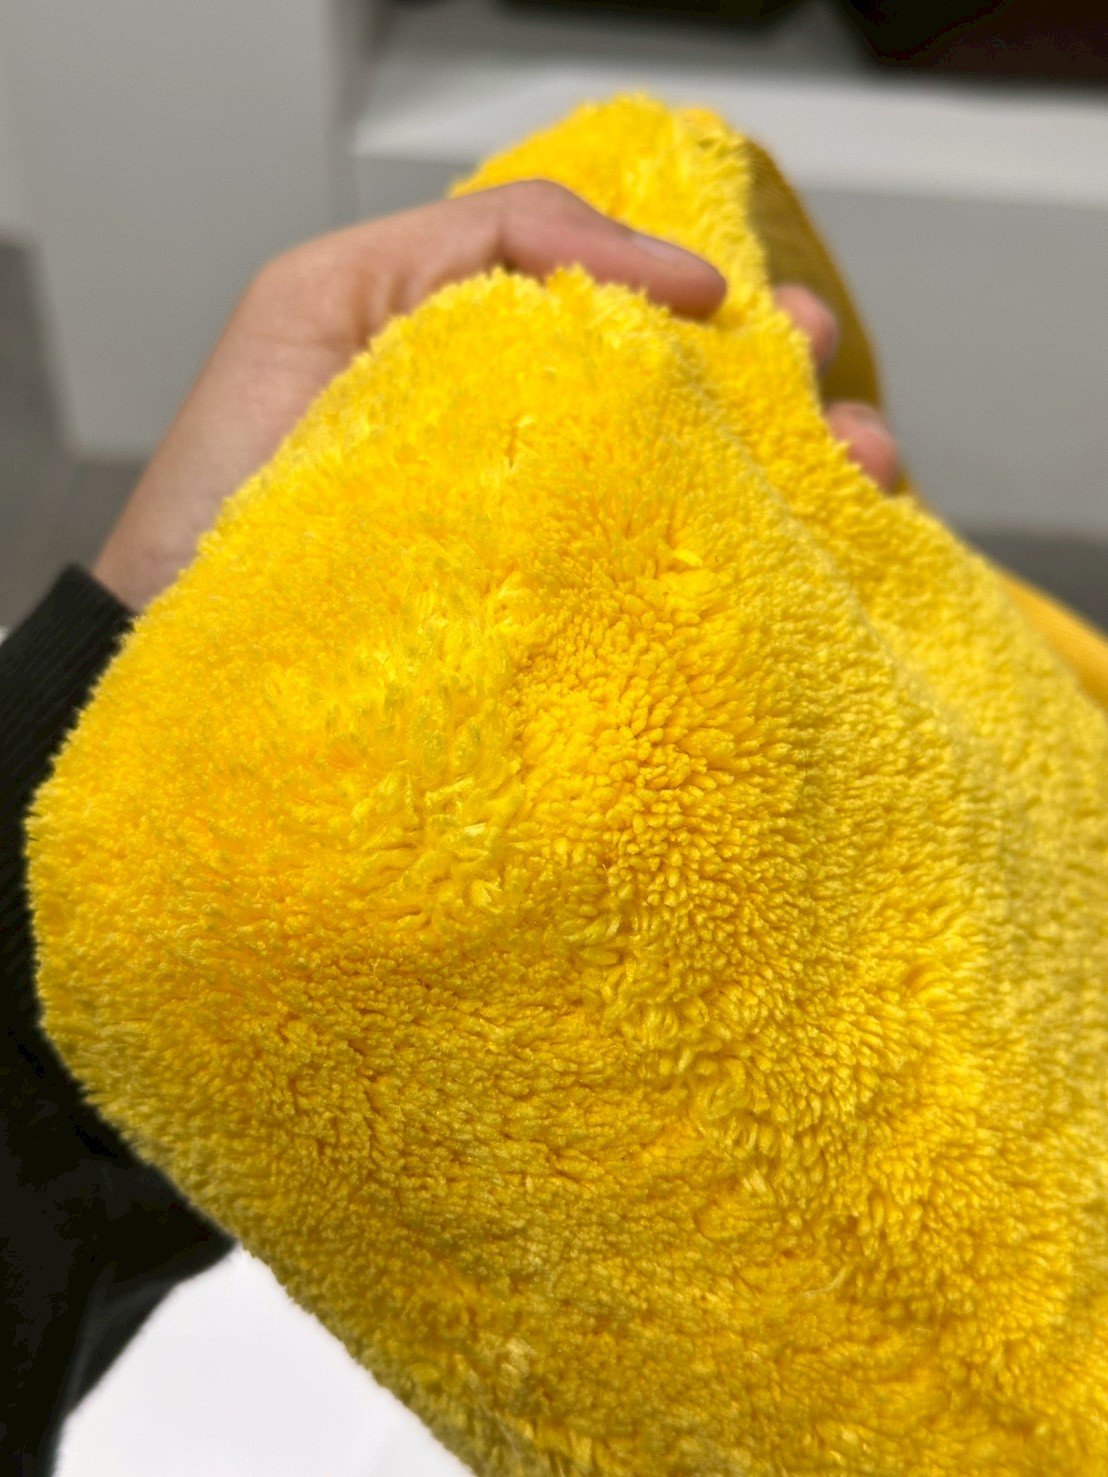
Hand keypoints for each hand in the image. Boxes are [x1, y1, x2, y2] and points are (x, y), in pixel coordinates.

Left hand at [91, 181, 897, 612]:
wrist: (189, 652)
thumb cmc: (233, 480)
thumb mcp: (325, 303)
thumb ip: (477, 247)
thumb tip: (650, 281)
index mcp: (495, 363)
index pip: (631, 314)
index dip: (708, 301)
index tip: (750, 317)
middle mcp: (544, 456)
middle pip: (697, 404)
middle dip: (782, 382)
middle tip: (823, 383)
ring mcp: (562, 550)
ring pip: (714, 495)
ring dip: (805, 472)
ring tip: (865, 470)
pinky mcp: (570, 633)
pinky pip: (682, 587)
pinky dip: (767, 566)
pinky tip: (828, 554)